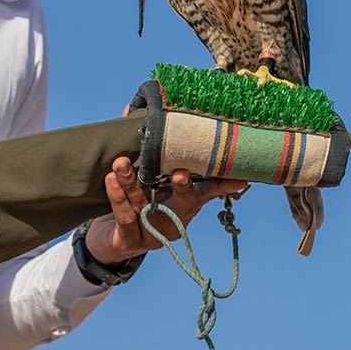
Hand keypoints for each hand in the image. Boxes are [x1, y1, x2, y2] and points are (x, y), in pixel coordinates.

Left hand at [82, 156, 247, 264]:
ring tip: (121, 164)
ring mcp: (153, 233)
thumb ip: (140, 146)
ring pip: (145, 206)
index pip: (207, 191)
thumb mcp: (142, 175)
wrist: (109, 239)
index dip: (224, 185)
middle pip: (184, 203)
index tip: (240, 179)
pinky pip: (125, 218)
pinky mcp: (130, 242)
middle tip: (180, 172)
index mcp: (182, 202)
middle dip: (183, 187)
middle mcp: (174, 219)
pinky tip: (111, 180)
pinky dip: (118, 197)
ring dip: (132, 183)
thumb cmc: (131, 199)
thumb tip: (132, 107)